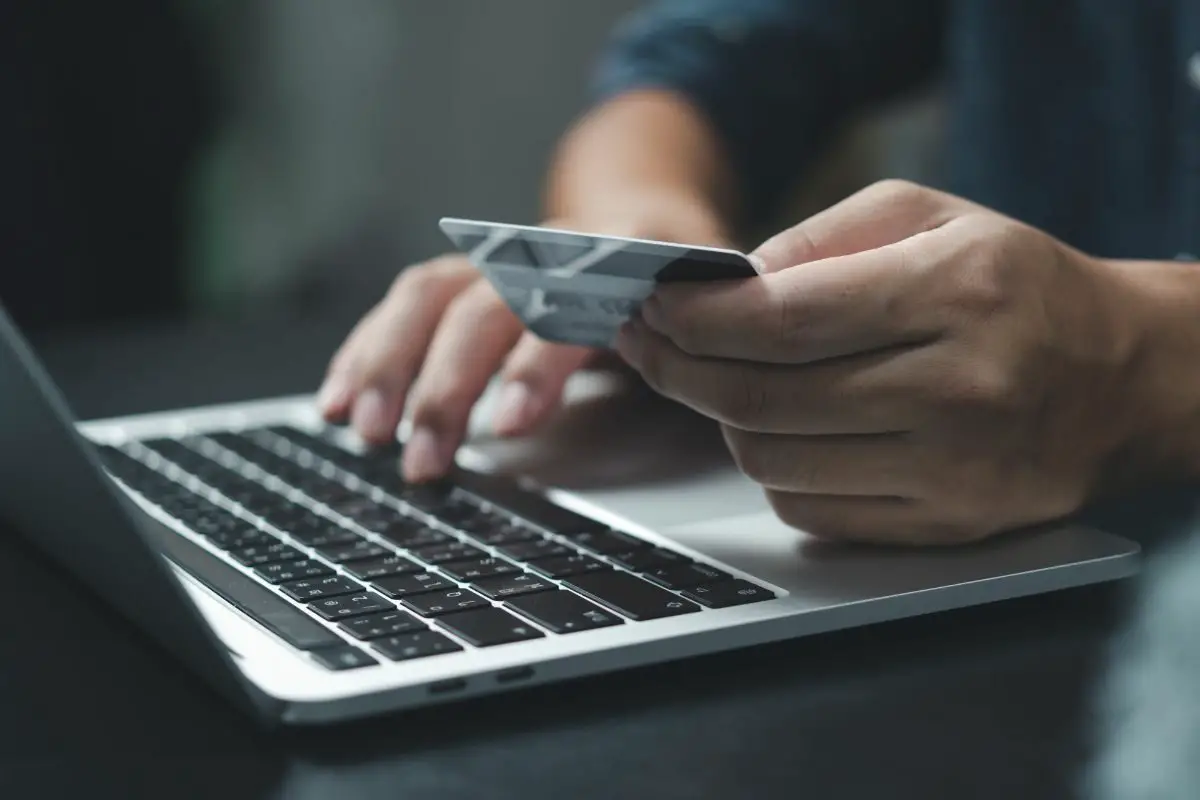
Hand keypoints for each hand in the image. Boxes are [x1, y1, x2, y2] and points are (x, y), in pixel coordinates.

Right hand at [318, 214, 729, 481]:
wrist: (647, 215)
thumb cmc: (682, 287)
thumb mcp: (706, 321)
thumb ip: (697, 357)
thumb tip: (706, 413)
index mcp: (617, 266)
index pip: (568, 310)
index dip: (536, 365)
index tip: (511, 424)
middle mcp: (546, 256)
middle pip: (481, 308)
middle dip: (445, 386)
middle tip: (423, 461)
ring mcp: (498, 264)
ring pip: (429, 299)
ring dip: (388, 365)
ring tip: (362, 430)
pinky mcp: (465, 280)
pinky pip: (405, 305)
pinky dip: (366, 352)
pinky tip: (336, 398)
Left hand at [616, 180, 1146, 544]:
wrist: (1117, 377)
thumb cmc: (1014, 286)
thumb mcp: (930, 215)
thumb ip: (820, 237)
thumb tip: (725, 284)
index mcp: (956, 293)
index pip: (784, 319)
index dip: (698, 318)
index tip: (654, 308)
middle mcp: (959, 389)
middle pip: (763, 400)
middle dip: (679, 371)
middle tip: (649, 346)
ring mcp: (954, 471)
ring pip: (774, 464)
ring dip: (722, 421)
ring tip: (717, 381)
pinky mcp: (946, 525)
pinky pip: (810, 513)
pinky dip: (772, 471)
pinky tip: (778, 430)